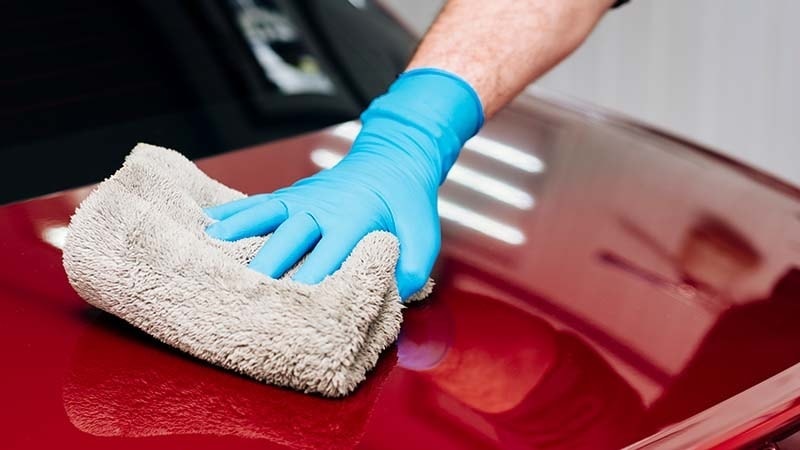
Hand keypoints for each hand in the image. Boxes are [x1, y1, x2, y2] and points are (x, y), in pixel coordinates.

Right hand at [205, 69, 482, 299]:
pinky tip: (208, 225)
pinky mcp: (290, 194)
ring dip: (239, 232)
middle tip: (242, 294)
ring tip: (210, 249)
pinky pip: (258, 202)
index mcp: (354, 222)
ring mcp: (302, 198)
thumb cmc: (406, 206)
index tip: (292, 313)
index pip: (327, 258)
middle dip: (266, 266)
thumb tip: (393, 297)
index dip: (308, 285)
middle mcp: (322, 209)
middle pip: (288, 239)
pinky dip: (233, 212)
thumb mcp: (424, 237)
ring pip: (266, 215)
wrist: (393, 160)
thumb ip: (412, 269)